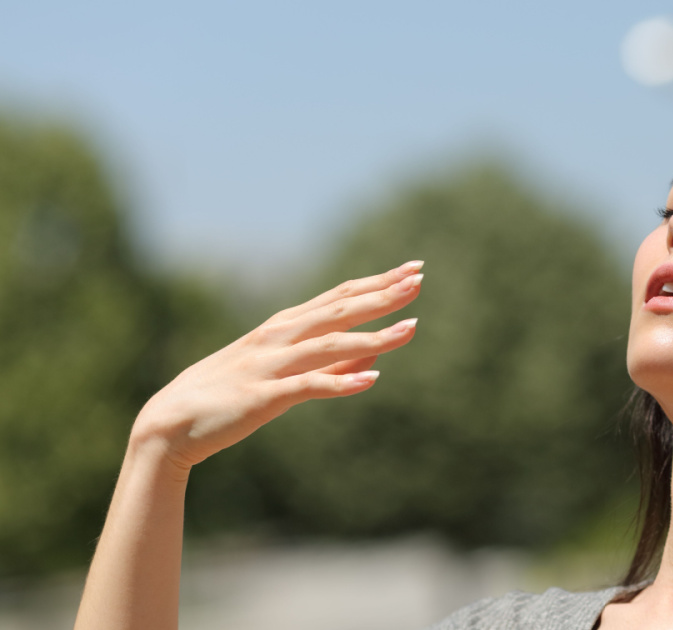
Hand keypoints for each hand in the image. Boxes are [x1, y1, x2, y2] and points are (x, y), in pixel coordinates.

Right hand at [131, 261, 424, 470]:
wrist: (170, 424)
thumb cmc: (229, 396)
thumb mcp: (284, 372)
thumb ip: (332, 360)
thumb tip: (377, 350)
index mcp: (284, 327)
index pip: (339, 296)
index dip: (378, 282)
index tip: (412, 270)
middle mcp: (279, 337)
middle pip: (339, 309)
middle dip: (382, 295)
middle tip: (419, 280)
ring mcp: (270, 365)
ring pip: (331, 344)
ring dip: (374, 335)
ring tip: (411, 330)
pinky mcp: (262, 397)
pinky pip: (307, 387)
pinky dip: (340, 382)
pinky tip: (370, 381)